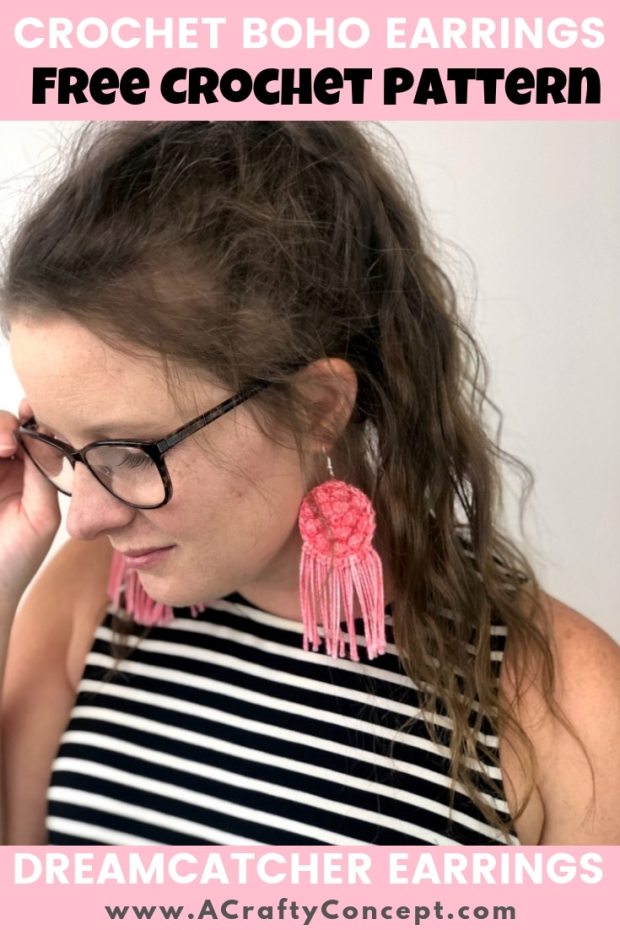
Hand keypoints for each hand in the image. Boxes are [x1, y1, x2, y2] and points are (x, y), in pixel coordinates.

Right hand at [0, 398, 60, 608]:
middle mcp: (1, 467)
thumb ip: (45, 474)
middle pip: (1, 426)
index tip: (32, 415)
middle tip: (12, 443)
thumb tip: (47, 435)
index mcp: (26, 472)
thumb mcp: (42, 515)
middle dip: (6, 425)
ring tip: (5, 449)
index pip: (28, 433)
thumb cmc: (17, 558)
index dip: (32, 419)